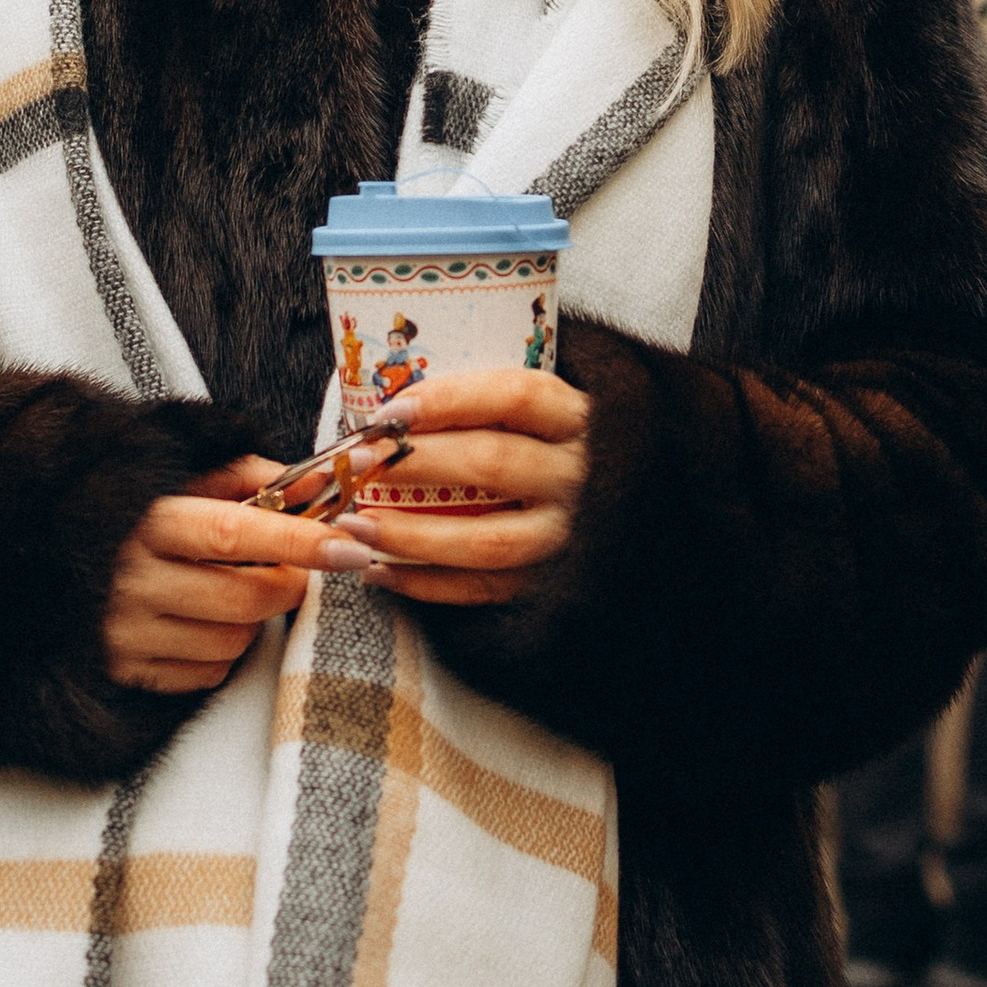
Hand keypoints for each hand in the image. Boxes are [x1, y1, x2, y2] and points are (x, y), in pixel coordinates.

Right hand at [101, 456, 375, 697]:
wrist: (47, 556)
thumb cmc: (130, 511)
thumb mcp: (178, 477)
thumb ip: (246, 475)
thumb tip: (316, 481)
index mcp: (147, 521)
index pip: (235, 532)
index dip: (299, 539)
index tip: (350, 546)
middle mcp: (132, 579)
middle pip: (246, 597)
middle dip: (289, 583)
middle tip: (295, 566)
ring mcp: (126, 632)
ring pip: (234, 640)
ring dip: (255, 617)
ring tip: (233, 587)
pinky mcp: (125, 670)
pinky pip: (209, 672)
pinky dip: (224, 648)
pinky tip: (203, 619)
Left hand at [346, 366, 589, 606]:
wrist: (630, 513)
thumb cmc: (562, 449)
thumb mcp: (548, 414)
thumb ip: (490, 406)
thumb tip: (394, 412)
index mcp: (579, 419)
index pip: (515, 396)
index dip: (449, 400)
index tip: (391, 410)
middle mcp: (580, 476)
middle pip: (492, 464)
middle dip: (414, 463)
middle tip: (358, 462)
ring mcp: (569, 535)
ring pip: (483, 539)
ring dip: (410, 533)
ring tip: (356, 523)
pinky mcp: (551, 583)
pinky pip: (482, 590)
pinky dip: (425, 583)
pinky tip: (381, 571)